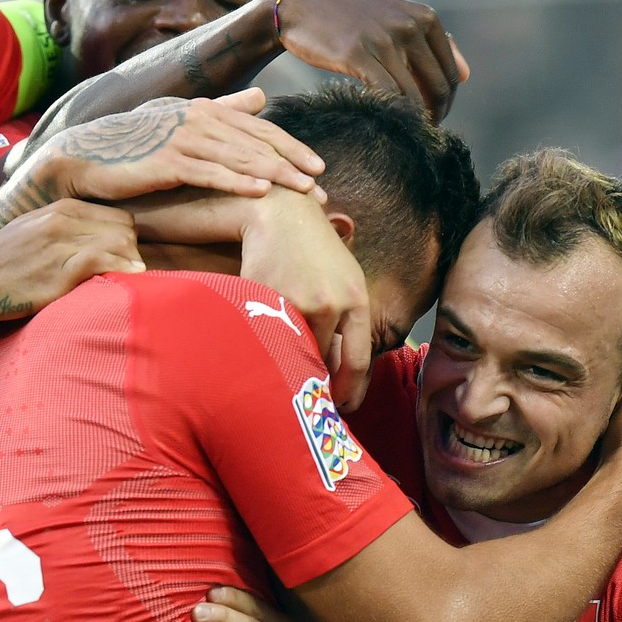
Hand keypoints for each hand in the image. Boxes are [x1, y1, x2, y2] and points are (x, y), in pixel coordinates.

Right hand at [0, 199, 143, 320]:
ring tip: (128, 282)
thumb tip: (98, 242)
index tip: (123, 260)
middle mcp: (63, 221)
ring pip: (119, 243)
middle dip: (133, 251)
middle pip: (125, 229)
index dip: (127, 239)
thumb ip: (66, 230)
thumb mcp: (33, 230)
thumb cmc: (0, 261)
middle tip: (126, 274)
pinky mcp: (57, 271)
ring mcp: (60, 245)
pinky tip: (129, 281)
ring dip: (130, 264)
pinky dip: (121, 270)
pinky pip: (103, 262)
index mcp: (61, 208)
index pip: (119, 216)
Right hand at [33, 89, 325, 202]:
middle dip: (292, 165)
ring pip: (239, 157)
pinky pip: (208, 172)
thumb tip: (261, 99)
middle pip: (256, 142)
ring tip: (303, 192)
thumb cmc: (133, 145)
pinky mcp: (165, 160)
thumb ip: (222, 109)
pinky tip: (260, 192)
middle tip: (321, 189)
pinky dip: (236, 181)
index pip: (259, 129)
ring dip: (275, 175)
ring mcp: (182, 138)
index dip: (291, 147)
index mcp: (205, 110)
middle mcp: (198, 118)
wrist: (83, 158)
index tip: (318, 168)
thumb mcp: (181, 123)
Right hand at [235, 188, 373, 409]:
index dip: (350, 391)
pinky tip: (262, 337)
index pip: (359, 361)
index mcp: (357, 300)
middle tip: (307, 393)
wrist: (281, 214)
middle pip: (323, 360)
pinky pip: (267, 333)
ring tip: (282, 362)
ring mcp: (298, 300)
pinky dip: (265, 340)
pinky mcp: (267, 296)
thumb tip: (340, 368)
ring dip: (289, 357)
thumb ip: (347, 321)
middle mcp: (332, 303)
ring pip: (293, 349)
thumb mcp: (346, 279)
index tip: (342, 407)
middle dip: (315, 377)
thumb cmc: (316, 249)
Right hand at [275, 0, 465, 121]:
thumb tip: (466, 76)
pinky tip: (382, 121)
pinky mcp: (357, 55)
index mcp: (425, 17)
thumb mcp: (397, 20)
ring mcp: (384, 40)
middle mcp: (409, 26)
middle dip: (434, 116)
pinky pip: (386, 94)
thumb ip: (434, 44)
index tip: (432, 119)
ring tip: (402, 132)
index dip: (445, 103)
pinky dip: (389, 113)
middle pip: (437, 87)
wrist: (303, 8)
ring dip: (412, 121)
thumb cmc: (352, 19)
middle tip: (420, 133)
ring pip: (413, 96)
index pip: (450, 72)